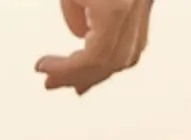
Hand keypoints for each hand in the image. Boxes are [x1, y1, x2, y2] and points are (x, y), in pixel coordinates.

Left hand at [35, 0, 153, 95]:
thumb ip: (74, 13)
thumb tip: (82, 36)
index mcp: (117, 7)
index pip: (95, 56)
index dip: (67, 70)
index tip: (44, 70)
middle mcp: (138, 7)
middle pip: (116, 60)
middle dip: (82, 75)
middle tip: (52, 81)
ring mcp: (146, 3)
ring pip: (132, 52)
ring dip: (100, 68)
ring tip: (74, 78)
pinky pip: (136, 35)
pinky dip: (114, 50)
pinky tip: (95, 54)